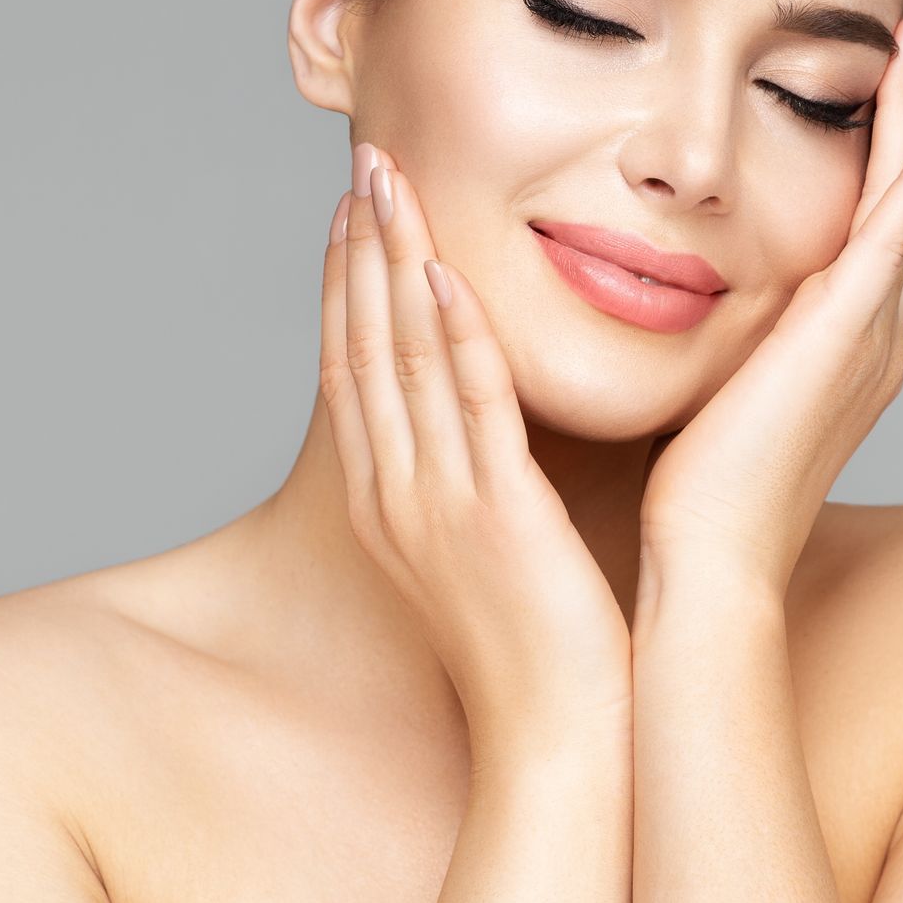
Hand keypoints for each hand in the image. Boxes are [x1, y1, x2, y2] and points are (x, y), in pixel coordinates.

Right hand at [320, 142, 632, 766]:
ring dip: (391, 264)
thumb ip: (471, 473)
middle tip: (362, 165)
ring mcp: (437, 504)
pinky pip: (469, 408)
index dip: (346, 284)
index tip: (351, 213)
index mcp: (387, 502)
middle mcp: (395, 495)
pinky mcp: (496, 514)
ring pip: (402, 360)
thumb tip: (483, 414)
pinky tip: (443, 272)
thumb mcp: (481, 545)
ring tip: (386, 184)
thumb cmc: (534, 645)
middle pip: (360, 347)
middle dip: (356, 251)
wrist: (556, 737)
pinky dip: (452, 335)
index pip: (352, 368)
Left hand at [638, 8, 902, 596]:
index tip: (872, 92)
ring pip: (901, 204)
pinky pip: (892, 239)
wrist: (712, 563)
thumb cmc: (701, 496)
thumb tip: (694, 311)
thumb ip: (729, 347)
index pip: (869, 231)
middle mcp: (874, 337)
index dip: (877, 160)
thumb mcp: (720, 395)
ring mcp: (870, 336)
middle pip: (899, 204)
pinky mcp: (845, 337)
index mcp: (845, 349)